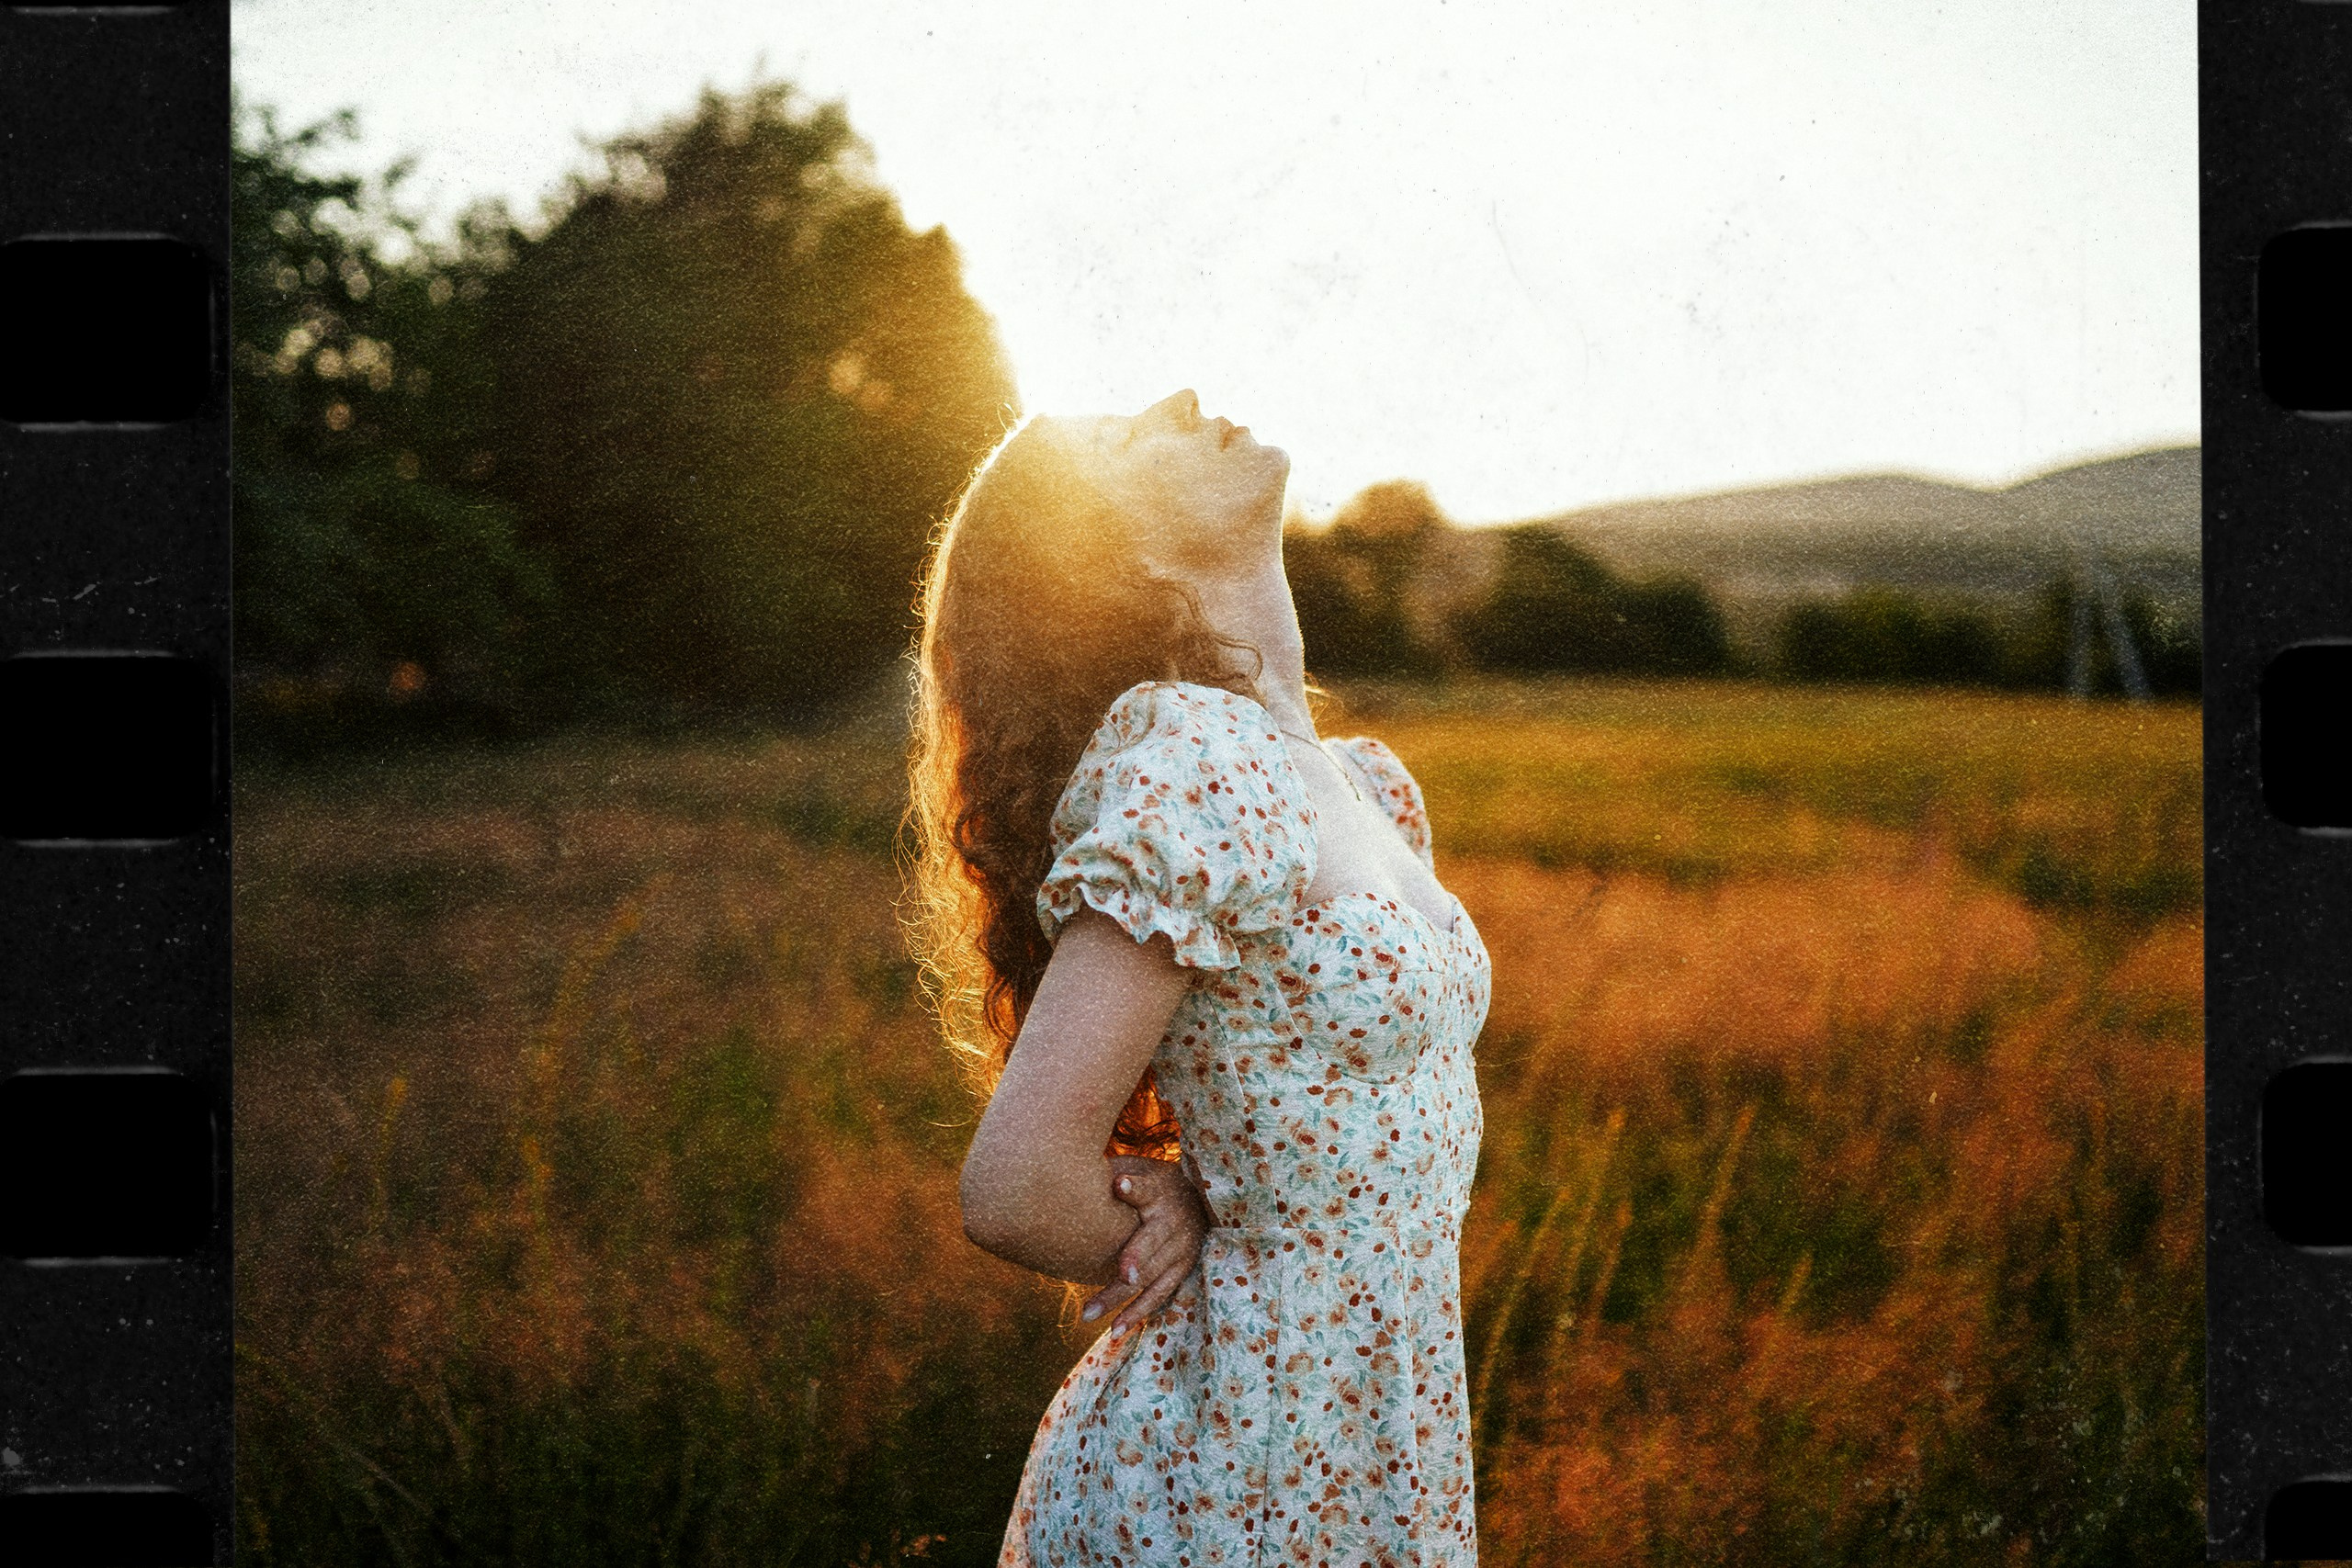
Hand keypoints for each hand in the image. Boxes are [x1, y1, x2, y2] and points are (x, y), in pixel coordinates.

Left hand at [1082, 1154, 1211, 1335]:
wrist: (1201, 1201)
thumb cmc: (1157, 1183)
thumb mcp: (1143, 1169)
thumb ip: (1120, 1172)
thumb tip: (1084, 1170)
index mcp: (1161, 1193)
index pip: (1147, 1189)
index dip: (1135, 1187)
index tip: (1120, 1184)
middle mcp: (1173, 1224)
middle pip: (1149, 1243)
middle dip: (1134, 1258)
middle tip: (1120, 1273)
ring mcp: (1180, 1252)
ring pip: (1149, 1278)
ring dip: (1119, 1297)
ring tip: (1089, 1314)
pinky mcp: (1180, 1272)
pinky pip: (1158, 1296)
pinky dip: (1137, 1313)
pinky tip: (1114, 1331)